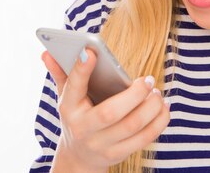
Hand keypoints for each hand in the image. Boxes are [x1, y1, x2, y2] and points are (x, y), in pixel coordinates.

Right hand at [41, 49, 170, 171]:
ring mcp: (101, 145)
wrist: (79, 157)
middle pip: (110, 112)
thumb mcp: (66, 97)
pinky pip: (145, 139)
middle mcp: (84, 128)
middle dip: (134, 94)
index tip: (91, 52)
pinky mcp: (119, 154)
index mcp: (69, 109)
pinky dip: (159, 121)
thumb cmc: (77, 117)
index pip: (72, 88)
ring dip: (150, 107)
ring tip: (156, 92)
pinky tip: (163, 107)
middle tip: (148, 79)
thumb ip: (61, 74)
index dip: (81, 70)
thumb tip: (46, 52)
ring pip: (132, 126)